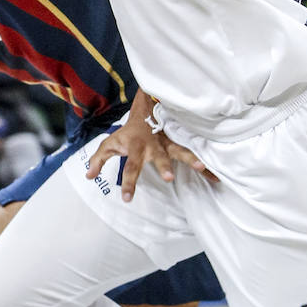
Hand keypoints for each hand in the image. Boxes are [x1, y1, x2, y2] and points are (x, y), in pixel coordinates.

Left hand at [85, 107, 215, 201]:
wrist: (146, 108)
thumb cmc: (128, 132)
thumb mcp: (110, 143)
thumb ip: (99, 160)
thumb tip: (89, 176)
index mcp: (136, 148)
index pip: (131, 167)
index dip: (129, 182)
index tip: (127, 198)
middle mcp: (154, 146)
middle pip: (160, 157)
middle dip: (164, 166)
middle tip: (169, 177)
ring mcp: (168, 143)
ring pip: (181, 151)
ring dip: (191, 159)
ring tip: (200, 167)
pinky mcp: (179, 142)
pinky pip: (194, 152)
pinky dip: (206, 165)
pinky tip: (217, 176)